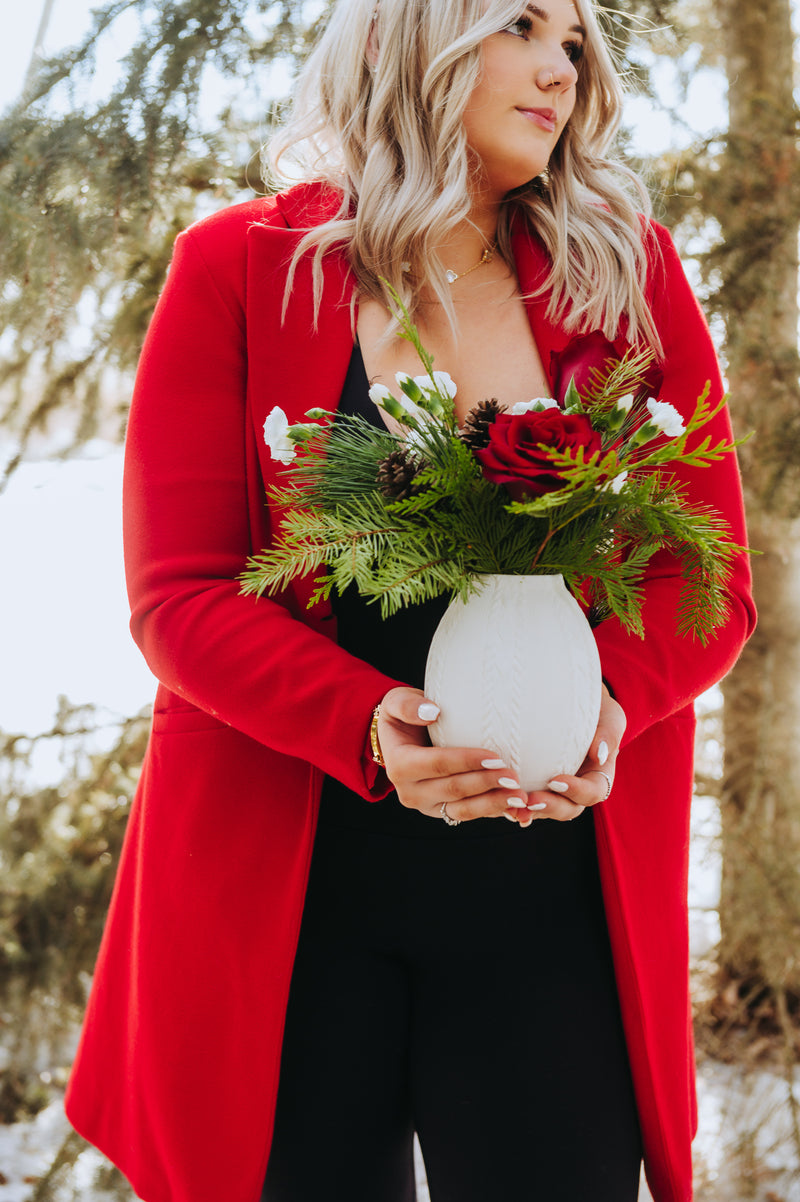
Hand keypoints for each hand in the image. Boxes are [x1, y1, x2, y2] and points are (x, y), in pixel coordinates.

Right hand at [377, 687, 529, 823]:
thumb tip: (432, 712)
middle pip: (454, 789)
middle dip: (486, 784)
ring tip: (520, 796)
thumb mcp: (397, 702)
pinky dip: (495, 812)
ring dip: (494, 804)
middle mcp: (411, 791)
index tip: (495, 756)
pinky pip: (471, 814)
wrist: (401, 740)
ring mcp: (428, 805)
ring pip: (463, 809)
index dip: (466, 761)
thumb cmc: (404, 716)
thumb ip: (408, 706)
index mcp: (399, 765)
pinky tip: (517, 808)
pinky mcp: (443, 811)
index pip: (437, 764)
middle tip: (514, 776)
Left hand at [523, 685, 625, 824]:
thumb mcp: (608, 714)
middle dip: (550, 807)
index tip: (555, 780)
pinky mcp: (534, 783)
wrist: (570, 699)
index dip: (576, 792)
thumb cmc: (595, 707)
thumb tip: (600, 755)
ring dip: (530, 811)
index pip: (592, 792)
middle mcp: (577, 787)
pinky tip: (501, 804)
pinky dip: (515, 804)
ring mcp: (555, 788)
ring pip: (545, 809)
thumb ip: (609, 732)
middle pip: (568, 809)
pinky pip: (526, 800)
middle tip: (530, 800)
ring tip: (513, 808)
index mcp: (598, 775)